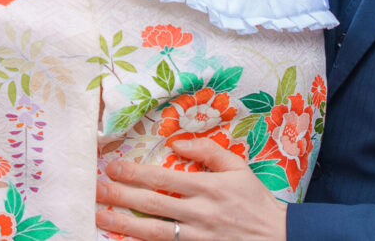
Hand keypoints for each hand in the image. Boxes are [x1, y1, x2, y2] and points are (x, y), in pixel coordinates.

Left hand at [95, 137, 287, 240]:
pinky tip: (123, 240)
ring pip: (154, 232)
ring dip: (123, 224)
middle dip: (120, 197)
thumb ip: (208, 151)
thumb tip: (177, 144)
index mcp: (209, 188)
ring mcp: (198, 238)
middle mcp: (200, 214)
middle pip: (152, 205)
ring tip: (99, 217)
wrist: (278, 238)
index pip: (164, 178)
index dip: (135, 173)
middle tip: (96, 190)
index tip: (113, 167)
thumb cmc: (256, 201)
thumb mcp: (238, 168)